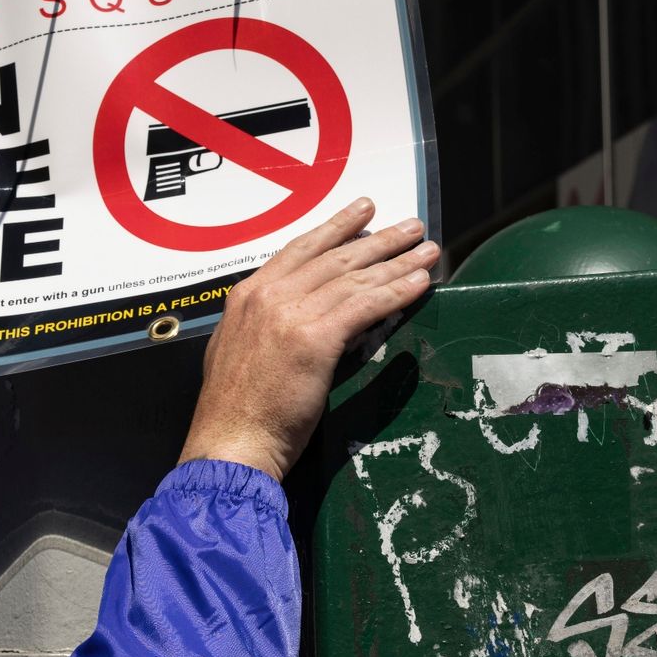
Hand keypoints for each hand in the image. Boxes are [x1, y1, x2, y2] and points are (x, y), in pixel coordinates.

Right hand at [178, 200, 437, 480]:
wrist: (230, 442)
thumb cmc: (235, 413)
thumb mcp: (237, 351)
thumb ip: (263, 326)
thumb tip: (292, 320)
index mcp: (247, 296)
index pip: (299, 250)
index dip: (335, 229)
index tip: (363, 213)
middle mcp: (268, 295)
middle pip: (334, 257)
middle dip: (378, 240)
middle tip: (410, 226)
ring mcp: (290, 313)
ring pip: (354, 278)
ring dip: (397, 262)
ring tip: (427, 250)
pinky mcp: (315, 338)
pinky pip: (366, 305)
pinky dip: (397, 292)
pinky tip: (420, 283)